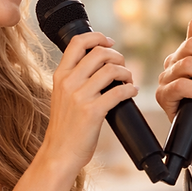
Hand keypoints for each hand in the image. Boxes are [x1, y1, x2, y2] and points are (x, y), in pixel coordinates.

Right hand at [42, 32, 137, 175]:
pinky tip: (132, 92)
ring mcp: (79, 97)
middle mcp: (68, 82)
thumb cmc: (65, 126)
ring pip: (111, 70)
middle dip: (117, 56)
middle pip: (99, 53)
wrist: (59, 153)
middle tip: (122, 66)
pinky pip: (118, 91)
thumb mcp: (62, 95)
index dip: (97, 37)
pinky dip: (130, 89)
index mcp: (60, 75)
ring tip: (128, 80)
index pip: (77, 42)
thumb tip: (100, 63)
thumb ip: (75, 78)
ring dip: (126, 72)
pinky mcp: (92, 112)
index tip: (109, 42)